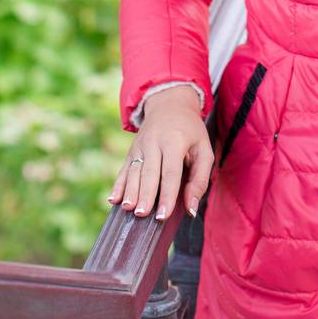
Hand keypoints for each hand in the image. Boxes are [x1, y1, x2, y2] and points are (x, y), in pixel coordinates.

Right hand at [108, 85, 213, 221]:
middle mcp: (155, 141)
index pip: (170, 172)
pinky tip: (113, 199)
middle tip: (143, 215)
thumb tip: (191, 209)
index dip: (167, 195)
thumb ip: (200, 179)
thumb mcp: (204, 149)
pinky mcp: (132, 149)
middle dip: (146, 195)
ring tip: (129, 209)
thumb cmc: (191, 131)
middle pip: (149, 172)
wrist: (170, 103)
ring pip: (134, 171)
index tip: (163, 215)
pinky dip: (118, 184)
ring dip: (130, 191)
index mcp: (175, 140)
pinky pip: (124, 168)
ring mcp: (140, 145)